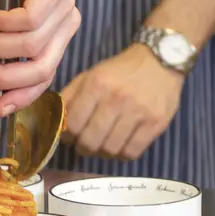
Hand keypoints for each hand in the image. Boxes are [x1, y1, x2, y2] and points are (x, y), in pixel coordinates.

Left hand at [60, 44, 184, 159]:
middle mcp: (116, 99)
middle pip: (90, 141)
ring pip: (110, 150)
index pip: (72, 124)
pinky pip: (131, 153)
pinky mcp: (156, 123)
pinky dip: (121, 155)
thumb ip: (69, 98)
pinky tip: (120, 146)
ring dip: (102, 152)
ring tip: (103, 144)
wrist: (159, 60)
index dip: (67, 136)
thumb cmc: (119, 71)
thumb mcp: (88, 76)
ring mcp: (138, 112)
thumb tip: (55, 122)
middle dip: (83, 147)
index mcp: (96, 85)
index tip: (70, 136)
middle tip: (85, 144)